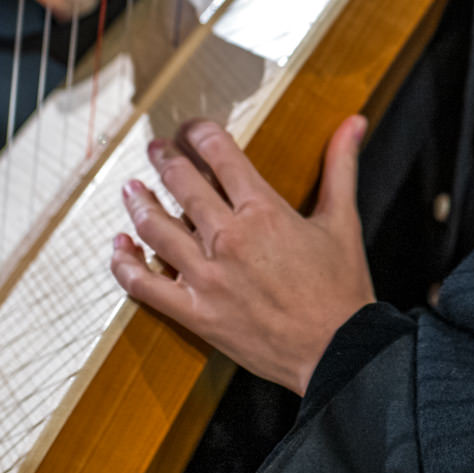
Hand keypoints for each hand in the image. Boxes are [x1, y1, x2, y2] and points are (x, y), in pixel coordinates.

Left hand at [110, 117, 375, 394]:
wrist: (338, 350)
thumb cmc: (341, 288)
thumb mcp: (343, 220)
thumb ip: (341, 166)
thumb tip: (354, 122)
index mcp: (263, 211)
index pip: (220, 154)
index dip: (199, 132)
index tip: (191, 129)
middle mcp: (229, 238)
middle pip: (181, 183)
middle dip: (165, 159)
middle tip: (156, 148)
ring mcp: (207, 277)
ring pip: (155, 228)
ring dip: (138, 202)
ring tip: (131, 189)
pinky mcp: (195, 313)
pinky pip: (145, 285)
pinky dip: (125, 264)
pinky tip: (119, 248)